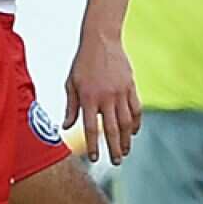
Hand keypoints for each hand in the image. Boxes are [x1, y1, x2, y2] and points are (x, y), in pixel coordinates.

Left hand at [63, 31, 141, 164]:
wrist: (101, 41)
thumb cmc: (82, 63)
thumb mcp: (71, 83)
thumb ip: (71, 107)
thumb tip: (66, 127)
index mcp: (88, 97)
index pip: (91, 127)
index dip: (93, 145)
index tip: (94, 158)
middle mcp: (106, 97)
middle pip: (112, 129)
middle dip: (114, 148)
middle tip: (116, 162)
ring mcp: (121, 93)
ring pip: (127, 122)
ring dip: (127, 139)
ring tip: (126, 151)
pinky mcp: (131, 87)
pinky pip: (137, 109)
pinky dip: (136, 123)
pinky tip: (134, 132)